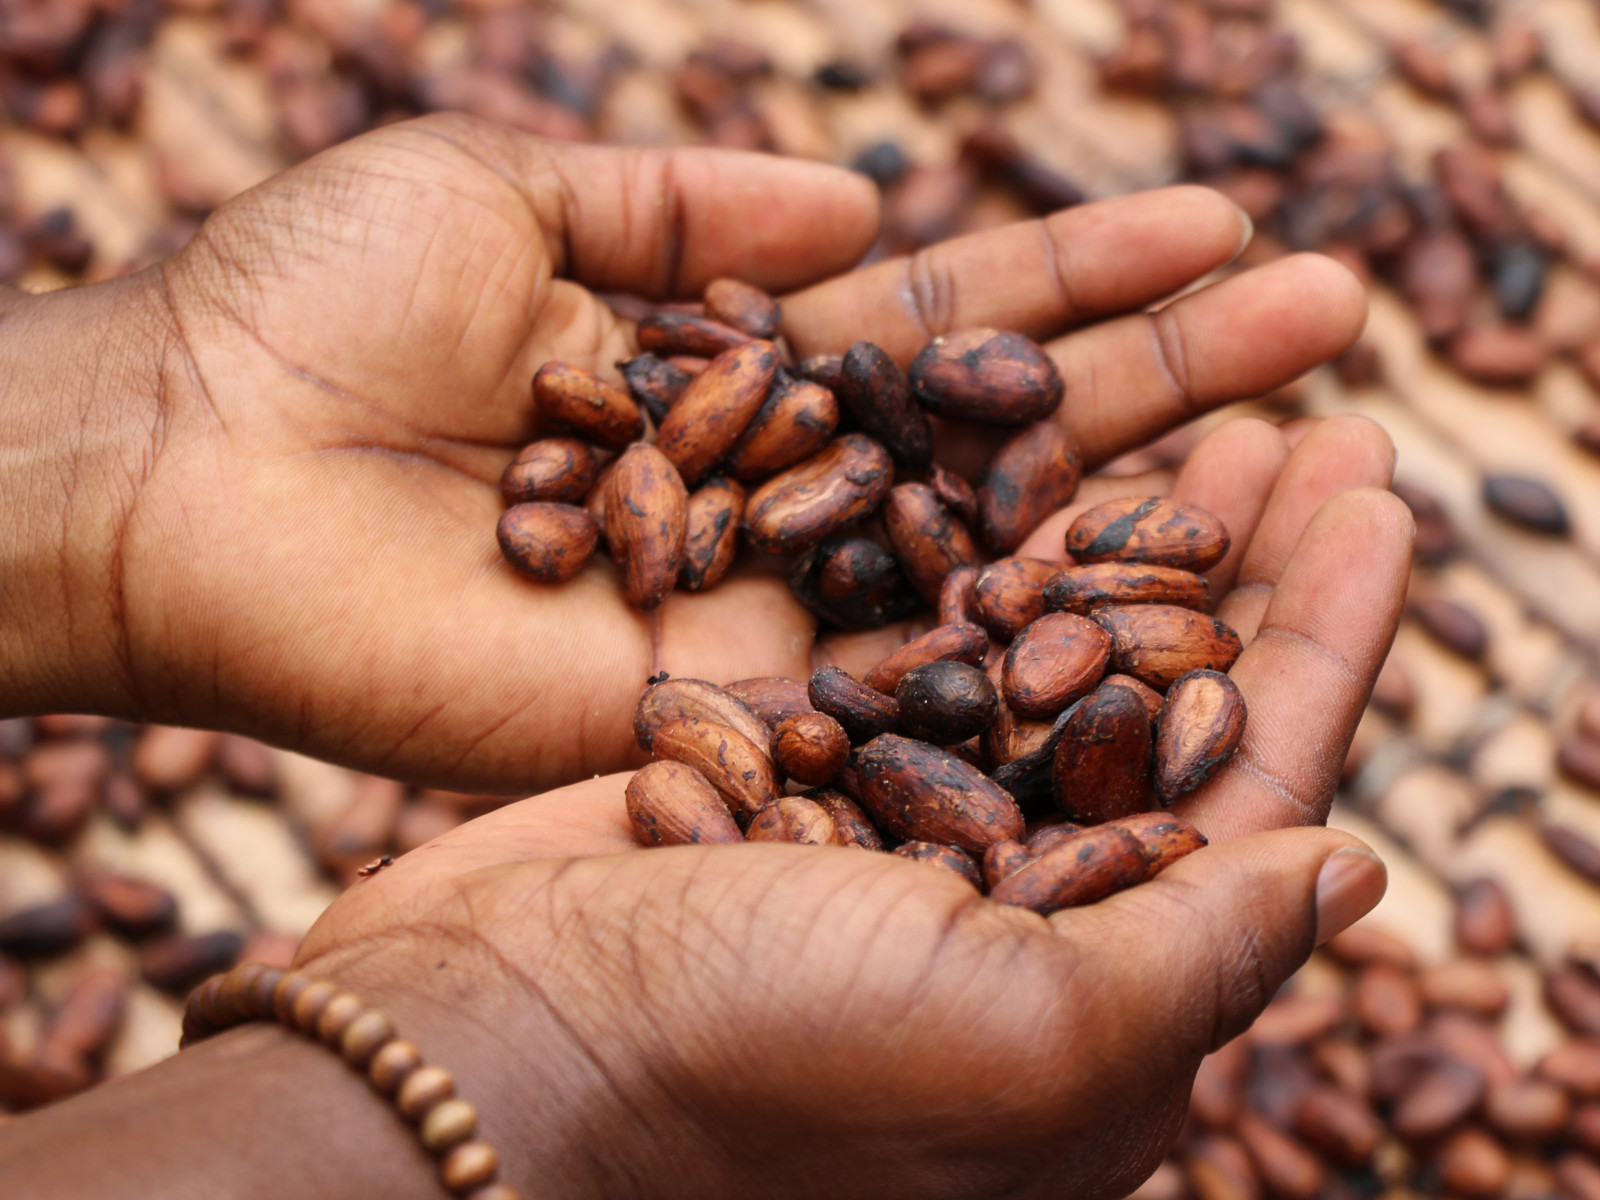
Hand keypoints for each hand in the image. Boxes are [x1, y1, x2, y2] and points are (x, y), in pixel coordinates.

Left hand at [0, 114, 1365, 792]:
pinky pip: (888, 676)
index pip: (940, 321)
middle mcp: (762, 494)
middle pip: (995, 439)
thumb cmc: (308, 306)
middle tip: (1327, 312)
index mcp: (721, 363)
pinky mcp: (708, 711)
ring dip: (1140, 500)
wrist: (173, 472)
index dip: (1076, 274)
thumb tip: (859, 202)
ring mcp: (750, 609)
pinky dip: (1021, 645)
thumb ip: (688, 202)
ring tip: (1307, 430)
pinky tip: (1166, 601)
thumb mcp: (505, 187)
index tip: (1216, 222)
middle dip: (1162, 373)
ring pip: (978, 559)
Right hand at [282, 418, 1411, 1198]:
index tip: (1374, 499)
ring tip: (1185, 417)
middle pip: (1160, 704)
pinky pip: (916, 640)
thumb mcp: (1028, 1042)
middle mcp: (1007, 914)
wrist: (494, 1046)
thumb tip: (1353, 867)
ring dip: (1117, 535)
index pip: (1258, 794)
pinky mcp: (790, 768)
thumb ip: (1200, 954)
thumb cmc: (761, 1069)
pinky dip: (976, 549)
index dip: (1325, 642)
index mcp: (1095, 999)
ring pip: (1044, 654)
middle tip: (1298, 421)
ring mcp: (892, 832)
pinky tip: (1016, 462)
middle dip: (1234, 566)